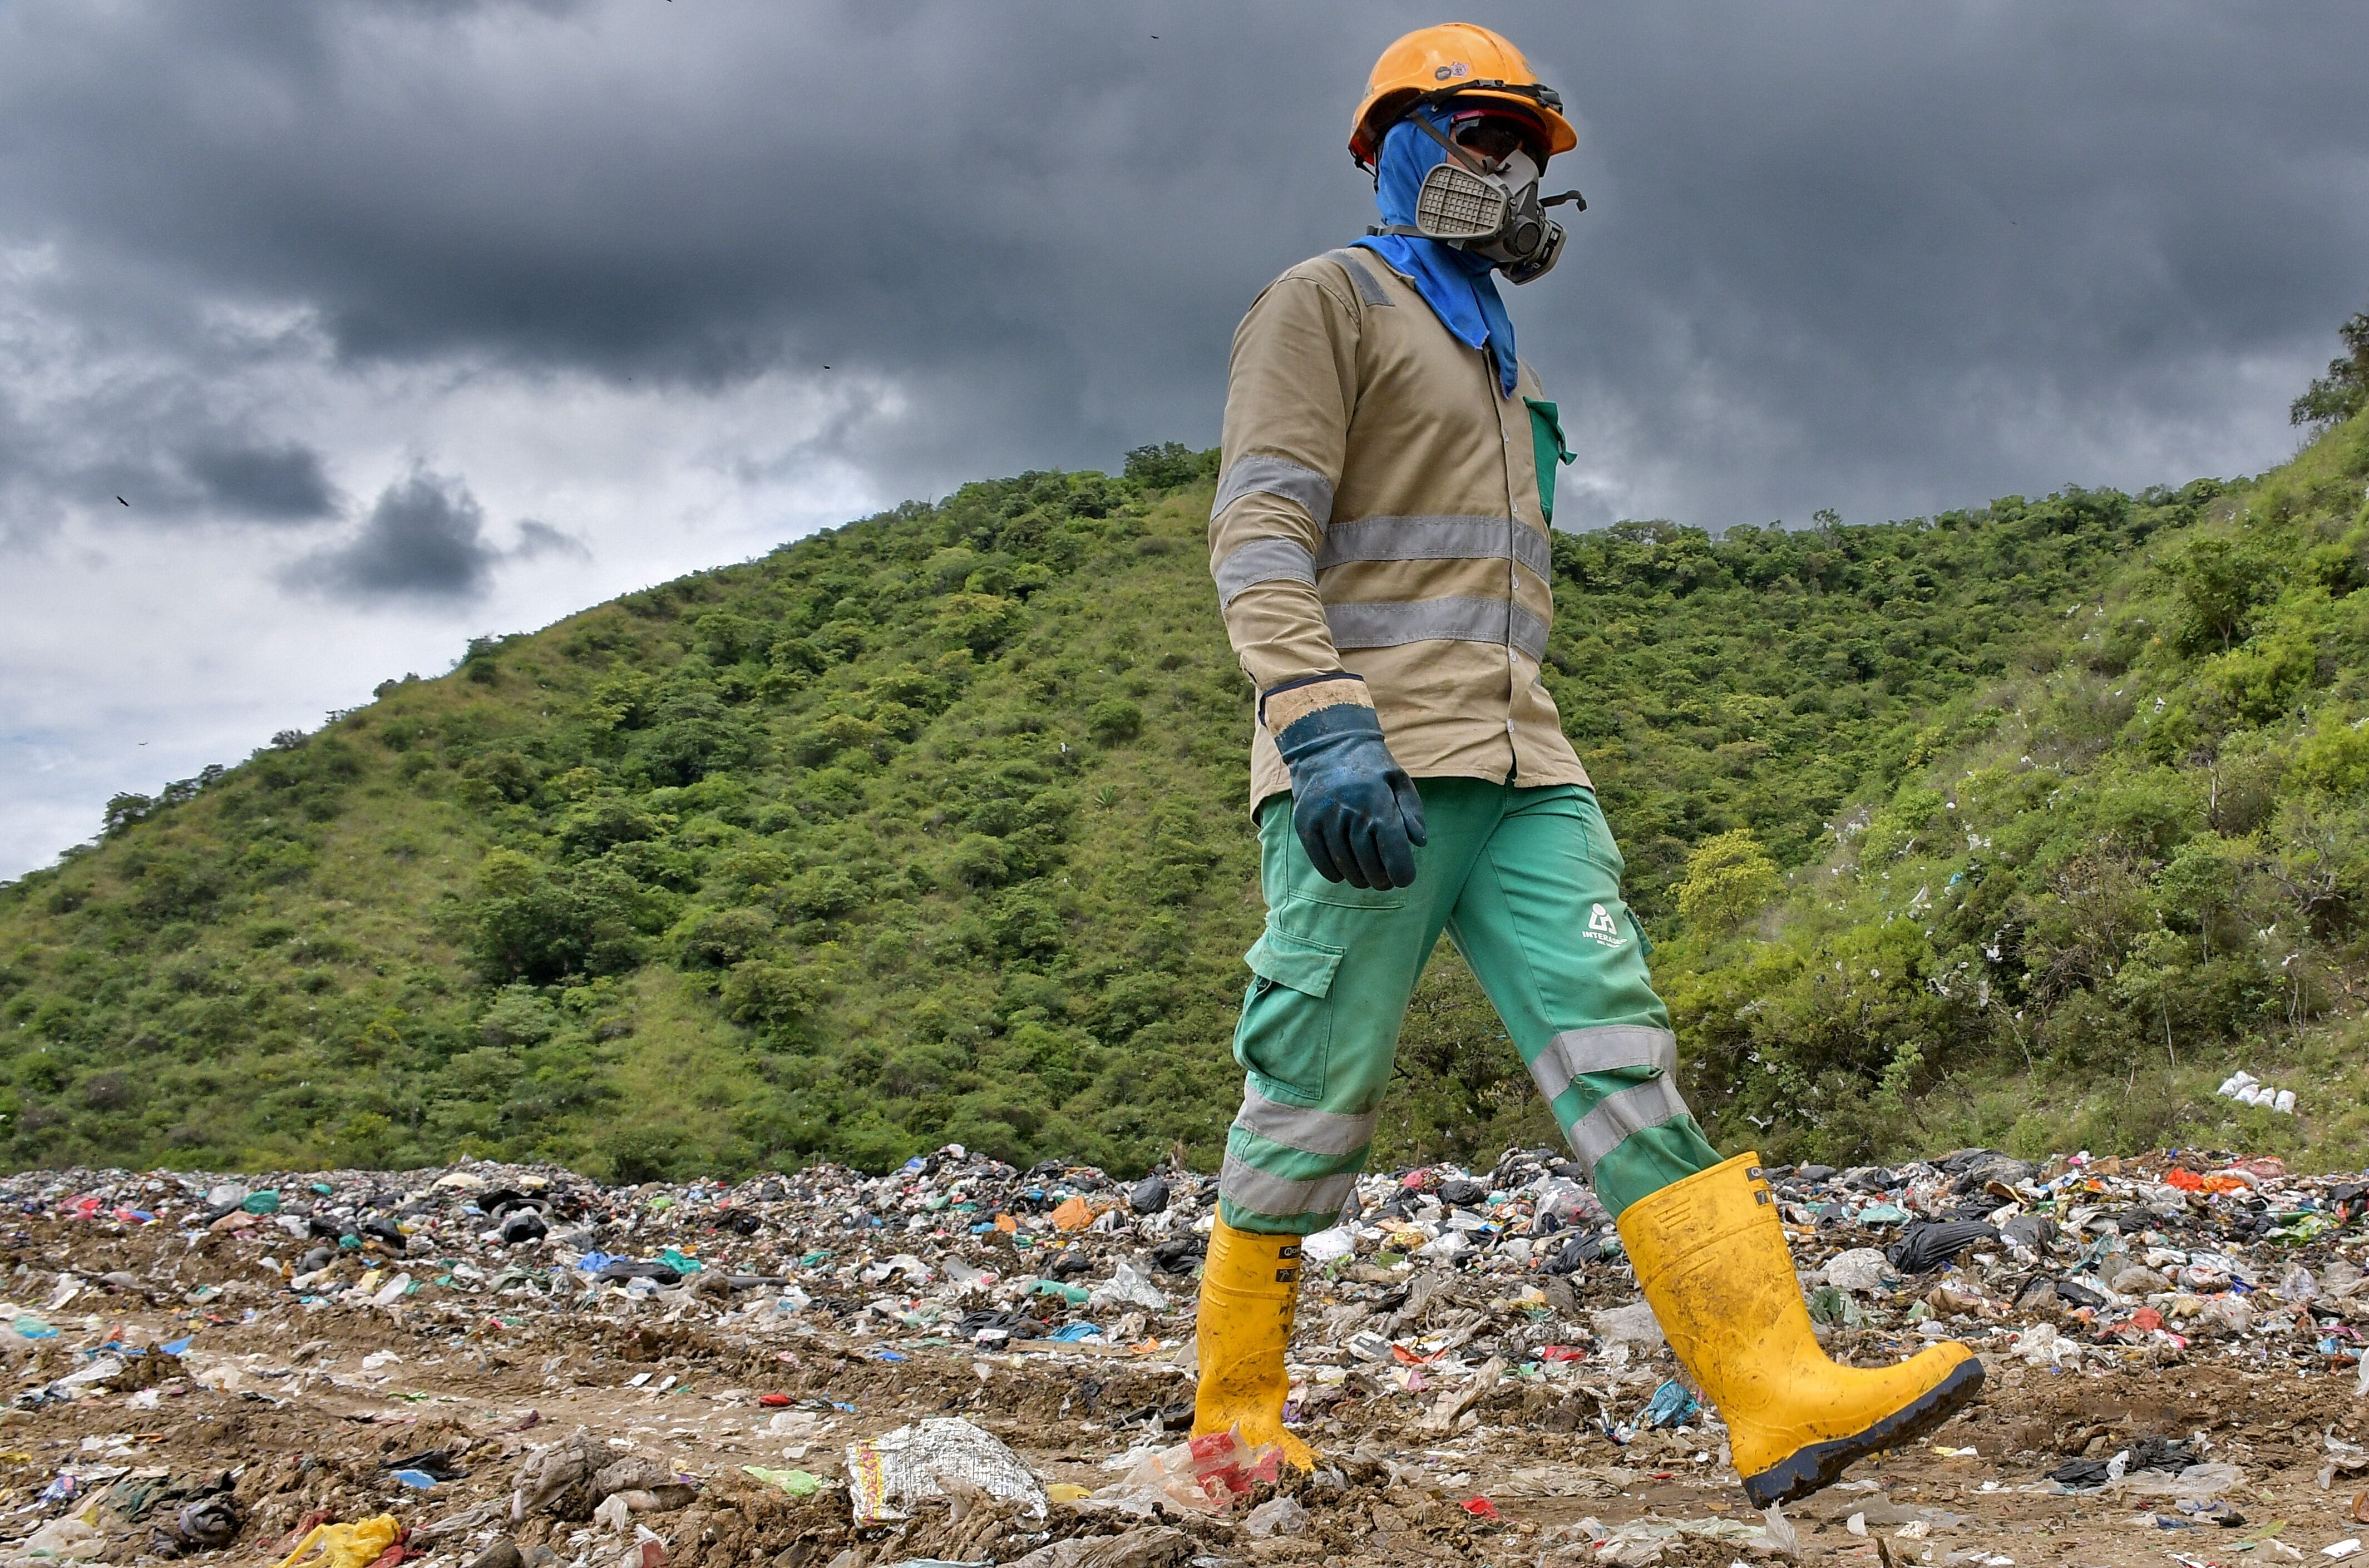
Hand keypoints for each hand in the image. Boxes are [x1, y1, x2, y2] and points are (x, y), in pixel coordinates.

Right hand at [1270, 694, 1426, 888]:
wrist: (1326, 744)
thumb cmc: (1370, 766)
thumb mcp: (1399, 780)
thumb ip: (1412, 812)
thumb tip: (1419, 843)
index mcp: (1379, 804)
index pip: (1394, 854)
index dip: (1403, 874)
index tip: (1405, 878)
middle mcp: (1351, 813)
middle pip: (1370, 866)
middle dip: (1382, 880)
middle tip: (1385, 880)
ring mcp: (1325, 819)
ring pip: (1346, 867)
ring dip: (1359, 879)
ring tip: (1366, 877)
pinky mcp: (1305, 824)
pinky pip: (1322, 862)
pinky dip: (1335, 873)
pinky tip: (1344, 870)